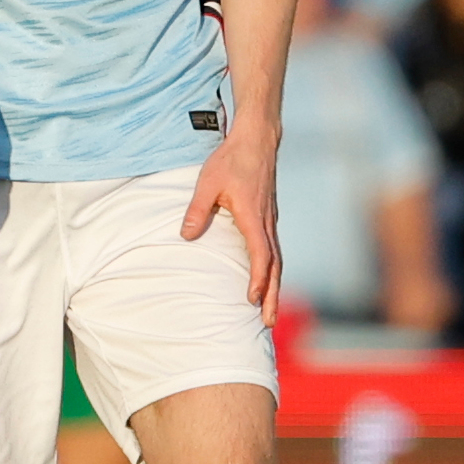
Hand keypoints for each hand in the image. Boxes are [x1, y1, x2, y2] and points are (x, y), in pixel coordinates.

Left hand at [182, 125, 281, 324]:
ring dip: (274, 287)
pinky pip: (273, 251)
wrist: (256, 140)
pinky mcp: (268, 218)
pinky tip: (267, 282)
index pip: (261, 255)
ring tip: (268, 313)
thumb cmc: (231, 160)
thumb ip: (197, 211)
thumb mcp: (208, 183)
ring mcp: (270, 221)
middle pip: (275, 266)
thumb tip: (186, 236)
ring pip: (276, 260)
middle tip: (268, 323)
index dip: (258, 279)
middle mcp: (266, 223)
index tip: (253, 300)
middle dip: (272, 296)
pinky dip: (272, 271)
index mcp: (253, 217)